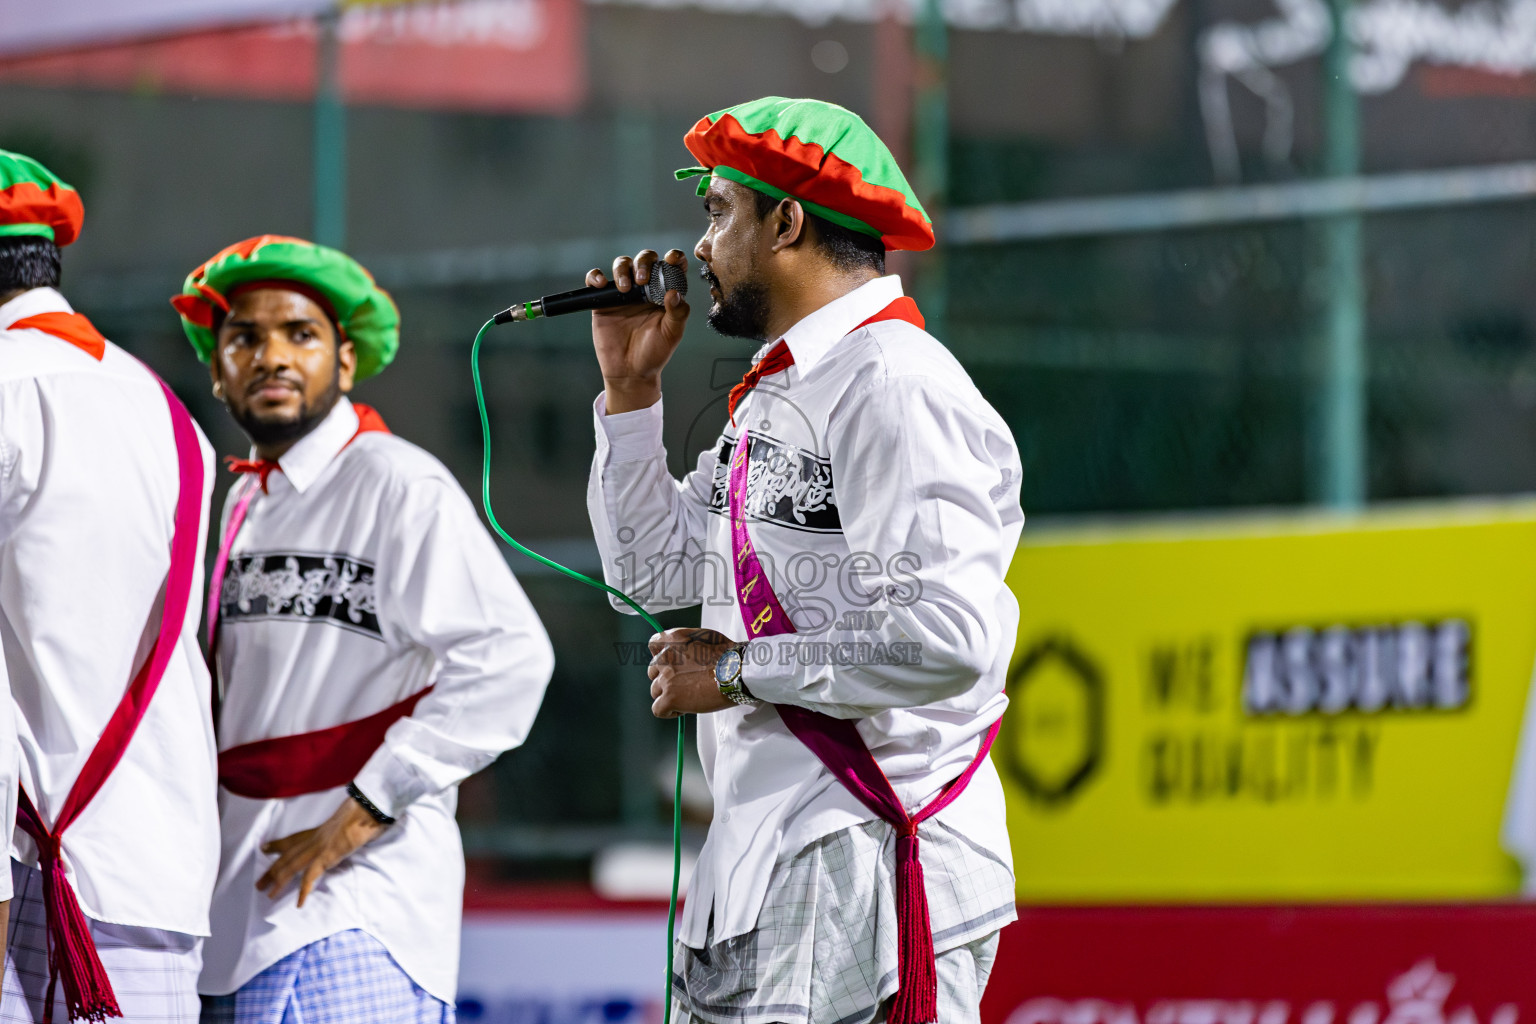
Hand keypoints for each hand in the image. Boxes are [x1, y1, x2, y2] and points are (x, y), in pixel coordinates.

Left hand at [256, 797, 387, 906]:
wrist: (364, 811)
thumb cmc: (361, 813)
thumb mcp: (348, 820)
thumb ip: (344, 827)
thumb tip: (351, 830)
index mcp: (318, 831)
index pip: (294, 839)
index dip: (278, 845)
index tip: (264, 848)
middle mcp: (314, 839)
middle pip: (287, 856)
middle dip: (272, 871)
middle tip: (259, 884)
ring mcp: (318, 848)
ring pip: (292, 866)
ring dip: (279, 881)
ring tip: (270, 895)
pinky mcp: (325, 857)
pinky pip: (310, 876)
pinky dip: (304, 890)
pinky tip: (299, 903)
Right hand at [589, 249, 690, 413]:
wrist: (630, 371)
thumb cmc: (654, 353)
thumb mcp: (672, 334)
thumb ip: (678, 313)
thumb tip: (674, 293)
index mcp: (665, 292)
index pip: (672, 267)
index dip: (674, 257)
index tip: (673, 260)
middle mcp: (645, 288)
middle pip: (645, 259)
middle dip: (644, 262)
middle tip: (642, 280)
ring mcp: (623, 293)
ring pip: (622, 264)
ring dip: (622, 269)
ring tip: (624, 288)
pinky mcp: (603, 300)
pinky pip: (596, 280)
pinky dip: (596, 276)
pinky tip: (601, 284)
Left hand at [648, 627, 738, 717]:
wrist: (737, 672)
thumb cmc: (728, 655)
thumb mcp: (705, 636)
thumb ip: (687, 643)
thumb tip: (685, 653)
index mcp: (673, 640)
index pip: (654, 645)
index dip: (663, 656)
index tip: (672, 664)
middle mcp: (665, 657)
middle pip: (653, 671)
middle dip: (666, 678)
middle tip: (684, 683)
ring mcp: (666, 679)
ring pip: (655, 691)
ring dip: (668, 695)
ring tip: (687, 697)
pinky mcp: (670, 698)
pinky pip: (658, 709)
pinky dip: (669, 711)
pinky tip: (683, 709)